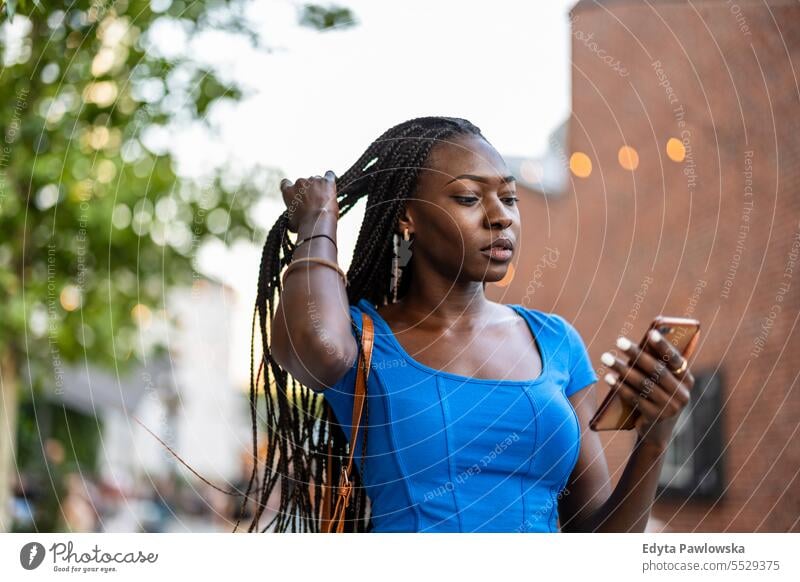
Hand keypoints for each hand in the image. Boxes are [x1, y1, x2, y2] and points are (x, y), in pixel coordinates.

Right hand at [280, 170, 338, 232]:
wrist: (317, 222)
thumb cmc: (303, 225)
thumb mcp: (291, 222)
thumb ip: (291, 215)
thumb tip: (292, 221)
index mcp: (288, 191)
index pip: (286, 183)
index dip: (292, 189)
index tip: (297, 195)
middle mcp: (299, 182)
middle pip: (303, 183)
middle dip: (308, 190)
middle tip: (313, 202)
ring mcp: (313, 180)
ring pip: (316, 180)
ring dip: (319, 187)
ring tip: (324, 200)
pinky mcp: (326, 181)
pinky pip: (329, 175)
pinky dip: (330, 179)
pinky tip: (331, 186)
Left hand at [601, 329, 694, 447]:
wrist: (655, 433)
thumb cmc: (655, 398)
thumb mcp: (660, 383)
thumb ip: (656, 366)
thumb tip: (636, 345)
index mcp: (687, 380)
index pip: (676, 359)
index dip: (664, 346)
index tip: (651, 332)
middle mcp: (682, 394)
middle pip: (656, 370)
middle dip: (636, 354)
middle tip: (619, 341)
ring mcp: (670, 407)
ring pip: (643, 383)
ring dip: (622, 369)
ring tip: (606, 357)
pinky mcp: (656, 417)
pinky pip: (635, 398)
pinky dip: (620, 387)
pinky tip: (608, 377)